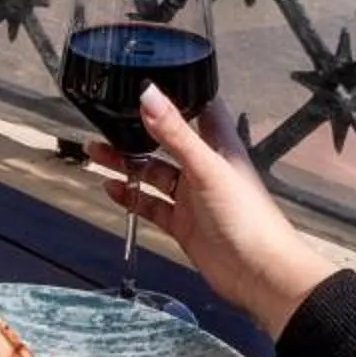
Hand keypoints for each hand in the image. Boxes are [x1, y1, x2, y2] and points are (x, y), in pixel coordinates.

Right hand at [91, 86, 336, 339]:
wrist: (258, 274)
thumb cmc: (246, 217)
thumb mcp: (206, 168)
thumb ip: (175, 133)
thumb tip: (149, 94)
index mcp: (219, 145)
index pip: (197, 108)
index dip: (175, 94)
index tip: (144, 82)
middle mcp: (205, 167)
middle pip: (167, 141)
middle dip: (138, 131)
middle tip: (106, 122)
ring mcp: (192, 197)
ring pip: (154, 173)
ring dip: (128, 163)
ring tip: (97, 152)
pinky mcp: (182, 223)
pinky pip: (151, 205)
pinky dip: (131, 197)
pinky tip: (112, 188)